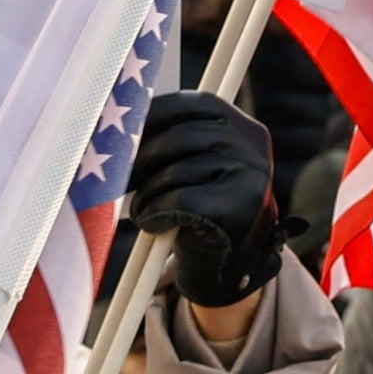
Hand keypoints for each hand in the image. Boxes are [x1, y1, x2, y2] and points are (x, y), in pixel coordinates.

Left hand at [124, 88, 280, 307]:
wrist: (226, 268)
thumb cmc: (199, 210)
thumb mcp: (194, 166)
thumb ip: (173, 139)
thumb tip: (120, 119)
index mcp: (243, 127)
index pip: (191, 105)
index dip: (152, 117)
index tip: (122, 135)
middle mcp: (252, 147)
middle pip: (179, 138)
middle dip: (141, 160)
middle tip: (120, 181)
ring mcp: (249, 177)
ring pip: (176, 172)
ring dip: (146, 194)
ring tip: (141, 209)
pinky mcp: (237, 209)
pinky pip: (178, 202)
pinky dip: (155, 213)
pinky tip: (152, 224)